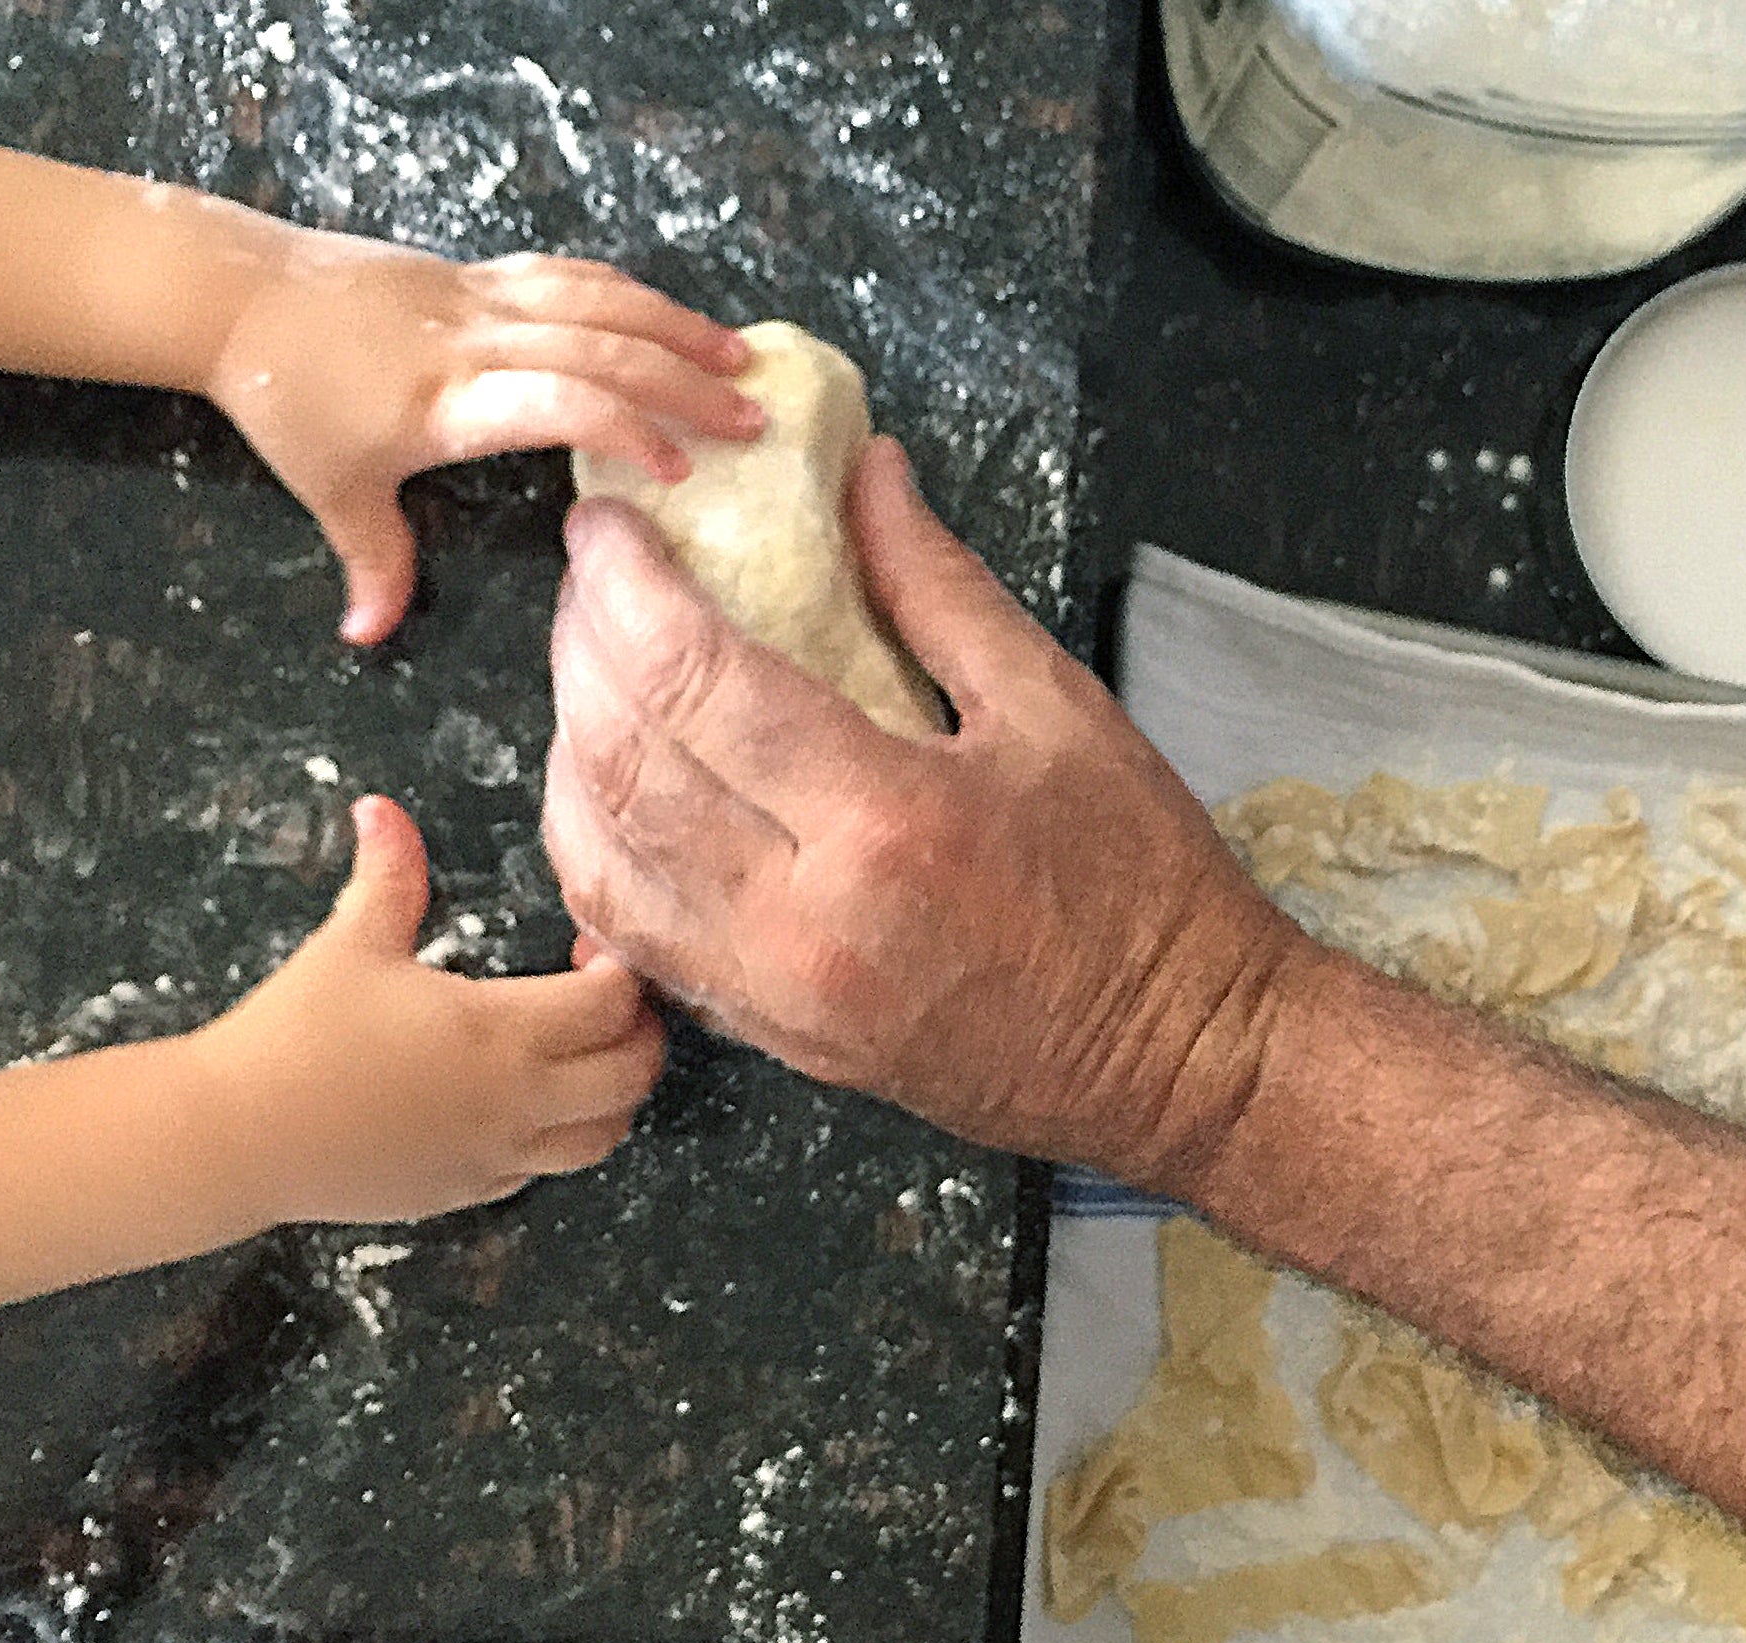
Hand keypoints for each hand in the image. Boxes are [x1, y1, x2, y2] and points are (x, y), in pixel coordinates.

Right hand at [192, 795, 667, 1224]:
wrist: (235, 1137)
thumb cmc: (295, 1034)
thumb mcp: (351, 942)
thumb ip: (388, 875)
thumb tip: (383, 809)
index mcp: (501, 1034)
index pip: (611, 1007)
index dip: (620, 973)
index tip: (591, 951)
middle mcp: (515, 1102)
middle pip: (631, 1077)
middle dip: (639, 1035)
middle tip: (608, 1004)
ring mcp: (495, 1156)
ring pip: (602, 1138)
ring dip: (613, 1097)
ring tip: (583, 1059)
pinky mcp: (467, 1194)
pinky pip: (543, 1170)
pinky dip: (557, 1138)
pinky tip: (523, 1105)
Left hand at [206, 233, 758, 645]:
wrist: (235, 295)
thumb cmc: (288, 399)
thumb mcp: (329, 491)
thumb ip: (372, 561)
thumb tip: (367, 637)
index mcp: (448, 400)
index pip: (560, 401)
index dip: (627, 431)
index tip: (678, 472)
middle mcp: (477, 339)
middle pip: (602, 348)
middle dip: (686, 384)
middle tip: (755, 421)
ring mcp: (481, 296)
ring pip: (599, 299)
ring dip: (678, 328)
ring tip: (743, 357)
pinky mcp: (477, 271)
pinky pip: (572, 274)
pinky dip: (633, 295)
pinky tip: (674, 318)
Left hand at [540, 438, 1314, 1188]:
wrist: (1177, 1059)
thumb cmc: (1141, 887)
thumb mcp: (1058, 709)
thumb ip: (939, 587)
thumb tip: (866, 479)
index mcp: (888, 818)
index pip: (695, 680)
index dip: (626, 586)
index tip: (608, 525)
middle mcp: (807, 917)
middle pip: (625, 763)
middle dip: (580, 650)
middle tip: (590, 579)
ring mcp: (779, 992)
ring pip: (601, 860)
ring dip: (568, 751)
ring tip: (589, 671)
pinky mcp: (773, 1037)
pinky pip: (635, 939)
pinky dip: (595, 856)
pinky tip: (607, 791)